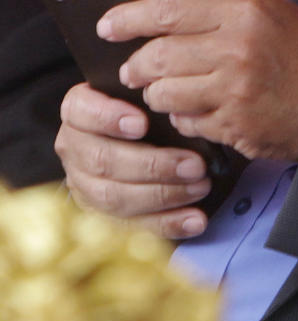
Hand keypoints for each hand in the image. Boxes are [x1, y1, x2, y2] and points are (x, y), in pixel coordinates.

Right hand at [56, 81, 213, 238]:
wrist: (121, 140)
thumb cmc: (136, 109)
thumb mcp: (138, 95)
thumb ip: (150, 97)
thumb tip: (181, 106)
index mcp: (78, 112)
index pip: (82, 111)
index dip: (109, 118)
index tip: (142, 124)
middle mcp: (74, 148)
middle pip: (104, 161)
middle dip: (154, 166)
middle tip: (194, 165)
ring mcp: (83, 185)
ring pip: (115, 197)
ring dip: (164, 195)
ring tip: (199, 188)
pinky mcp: (101, 215)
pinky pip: (132, 226)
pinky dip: (167, 224)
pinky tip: (194, 220)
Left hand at [100, 0, 297, 161]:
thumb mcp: (272, 14)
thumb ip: (221, 16)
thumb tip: (164, 25)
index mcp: (245, 10)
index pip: (167, 10)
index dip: (128, 18)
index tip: (106, 27)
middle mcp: (237, 48)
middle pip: (157, 57)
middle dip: (136, 67)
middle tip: (133, 71)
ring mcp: (236, 91)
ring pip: (165, 95)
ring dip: (160, 96)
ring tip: (171, 93)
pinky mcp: (238, 128)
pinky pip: (189, 124)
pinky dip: (188, 120)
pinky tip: (204, 113)